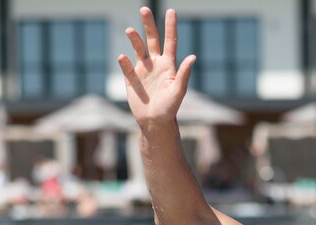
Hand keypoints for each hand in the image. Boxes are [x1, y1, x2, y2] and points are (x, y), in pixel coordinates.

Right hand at [118, 7, 194, 126]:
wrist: (155, 122)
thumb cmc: (170, 108)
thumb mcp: (178, 91)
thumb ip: (184, 74)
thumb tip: (192, 57)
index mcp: (169, 65)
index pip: (170, 41)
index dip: (171, 26)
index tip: (171, 11)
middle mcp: (155, 64)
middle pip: (152, 40)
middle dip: (148, 25)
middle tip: (144, 9)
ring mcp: (143, 71)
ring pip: (138, 49)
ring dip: (134, 39)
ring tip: (130, 30)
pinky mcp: (131, 80)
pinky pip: (127, 67)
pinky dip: (124, 62)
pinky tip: (123, 58)